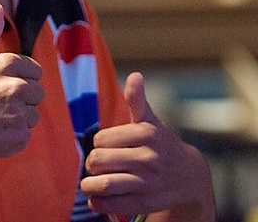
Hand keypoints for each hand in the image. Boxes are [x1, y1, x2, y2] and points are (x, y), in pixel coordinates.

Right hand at [0, 2, 43, 162]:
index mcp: (6, 64)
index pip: (34, 71)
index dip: (19, 78)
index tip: (0, 86)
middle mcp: (15, 86)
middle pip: (37, 93)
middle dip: (21, 98)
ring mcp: (18, 113)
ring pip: (33, 115)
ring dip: (17, 118)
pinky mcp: (17, 137)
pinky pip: (26, 135)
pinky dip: (12, 136)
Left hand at [81, 72, 214, 220]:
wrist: (190, 177)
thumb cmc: (160, 143)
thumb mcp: (150, 120)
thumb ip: (137, 99)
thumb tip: (135, 75)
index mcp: (145, 133)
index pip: (100, 139)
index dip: (98, 144)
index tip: (105, 146)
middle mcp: (148, 158)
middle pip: (98, 160)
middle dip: (91, 164)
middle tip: (95, 165)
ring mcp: (147, 182)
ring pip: (103, 184)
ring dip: (89, 185)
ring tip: (89, 183)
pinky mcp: (146, 202)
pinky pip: (112, 205)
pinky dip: (98, 203)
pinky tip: (98, 198)